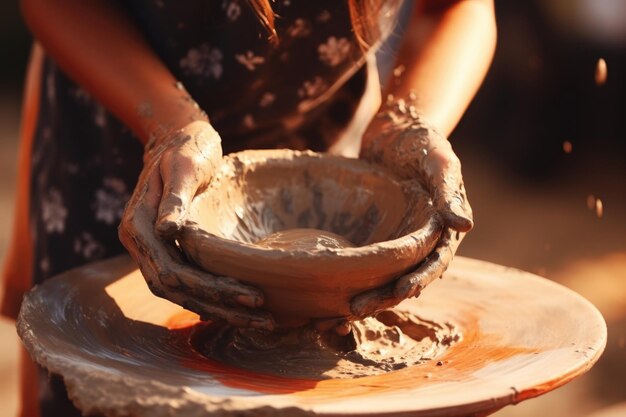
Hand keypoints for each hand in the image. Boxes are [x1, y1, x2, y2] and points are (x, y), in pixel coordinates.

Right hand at [118, 120, 274, 329]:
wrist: (178, 139)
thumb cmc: (185, 147)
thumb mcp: (182, 165)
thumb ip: (174, 198)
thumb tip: (166, 231)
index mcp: (137, 226)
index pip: (172, 272)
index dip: (211, 289)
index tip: (251, 296)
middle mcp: (140, 243)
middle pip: (177, 291)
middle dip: (221, 307)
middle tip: (264, 319)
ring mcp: (152, 249)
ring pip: (182, 293)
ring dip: (220, 309)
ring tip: (260, 320)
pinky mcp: (169, 250)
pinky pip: (188, 282)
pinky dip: (213, 297)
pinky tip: (240, 306)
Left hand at [351, 98, 472, 317]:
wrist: (396, 129)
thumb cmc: (423, 142)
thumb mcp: (439, 161)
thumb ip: (449, 191)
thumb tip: (465, 226)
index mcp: (441, 232)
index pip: (432, 263)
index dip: (419, 278)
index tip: (401, 291)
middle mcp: (419, 243)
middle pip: (403, 277)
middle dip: (382, 295)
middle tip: (355, 309)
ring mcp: (394, 241)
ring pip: (380, 275)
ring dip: (364, 293)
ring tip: (336, 312)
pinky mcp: (371, 236)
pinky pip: (362, 260)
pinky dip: (349, 275)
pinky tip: (326, 290)